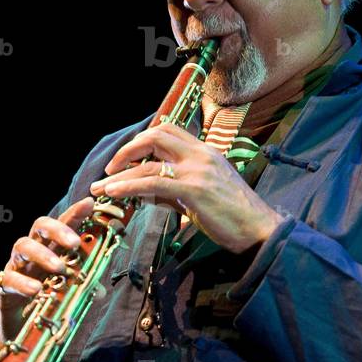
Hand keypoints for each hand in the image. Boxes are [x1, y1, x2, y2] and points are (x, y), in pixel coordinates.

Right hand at [0, 197, 94, 344]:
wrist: (23, 332)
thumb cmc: (49, 304)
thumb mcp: (70, 293)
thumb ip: (84, 288)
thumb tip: (100, 291)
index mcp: (52, 249)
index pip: (62, 224)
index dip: (75, 213)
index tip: (89, 204)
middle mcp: (33, 252)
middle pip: (40, 227)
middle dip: (58, 230)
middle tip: (75, 243)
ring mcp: (16, 266)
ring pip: (22, 246)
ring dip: (42, 255)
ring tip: (60, 268)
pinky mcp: (3, 286)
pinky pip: (9, 278)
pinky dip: (23, 283)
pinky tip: (36, 290)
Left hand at [89, 122, 282, 253]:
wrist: (260, 230)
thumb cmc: (235, 216)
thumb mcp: (204, 195)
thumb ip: (176, 189)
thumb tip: (146, 192)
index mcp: (205, 152)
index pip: (168, 130)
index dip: (143, 140)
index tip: (127, 158)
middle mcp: (201, 154)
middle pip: (156, 135)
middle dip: (128, 150)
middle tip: (111, 169)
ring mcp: (198, 170)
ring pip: (149, 162)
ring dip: (120, 173)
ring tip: (102, 187)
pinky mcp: (194, 189)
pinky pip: (153, 183)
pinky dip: (129, 186)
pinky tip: (115, 193)